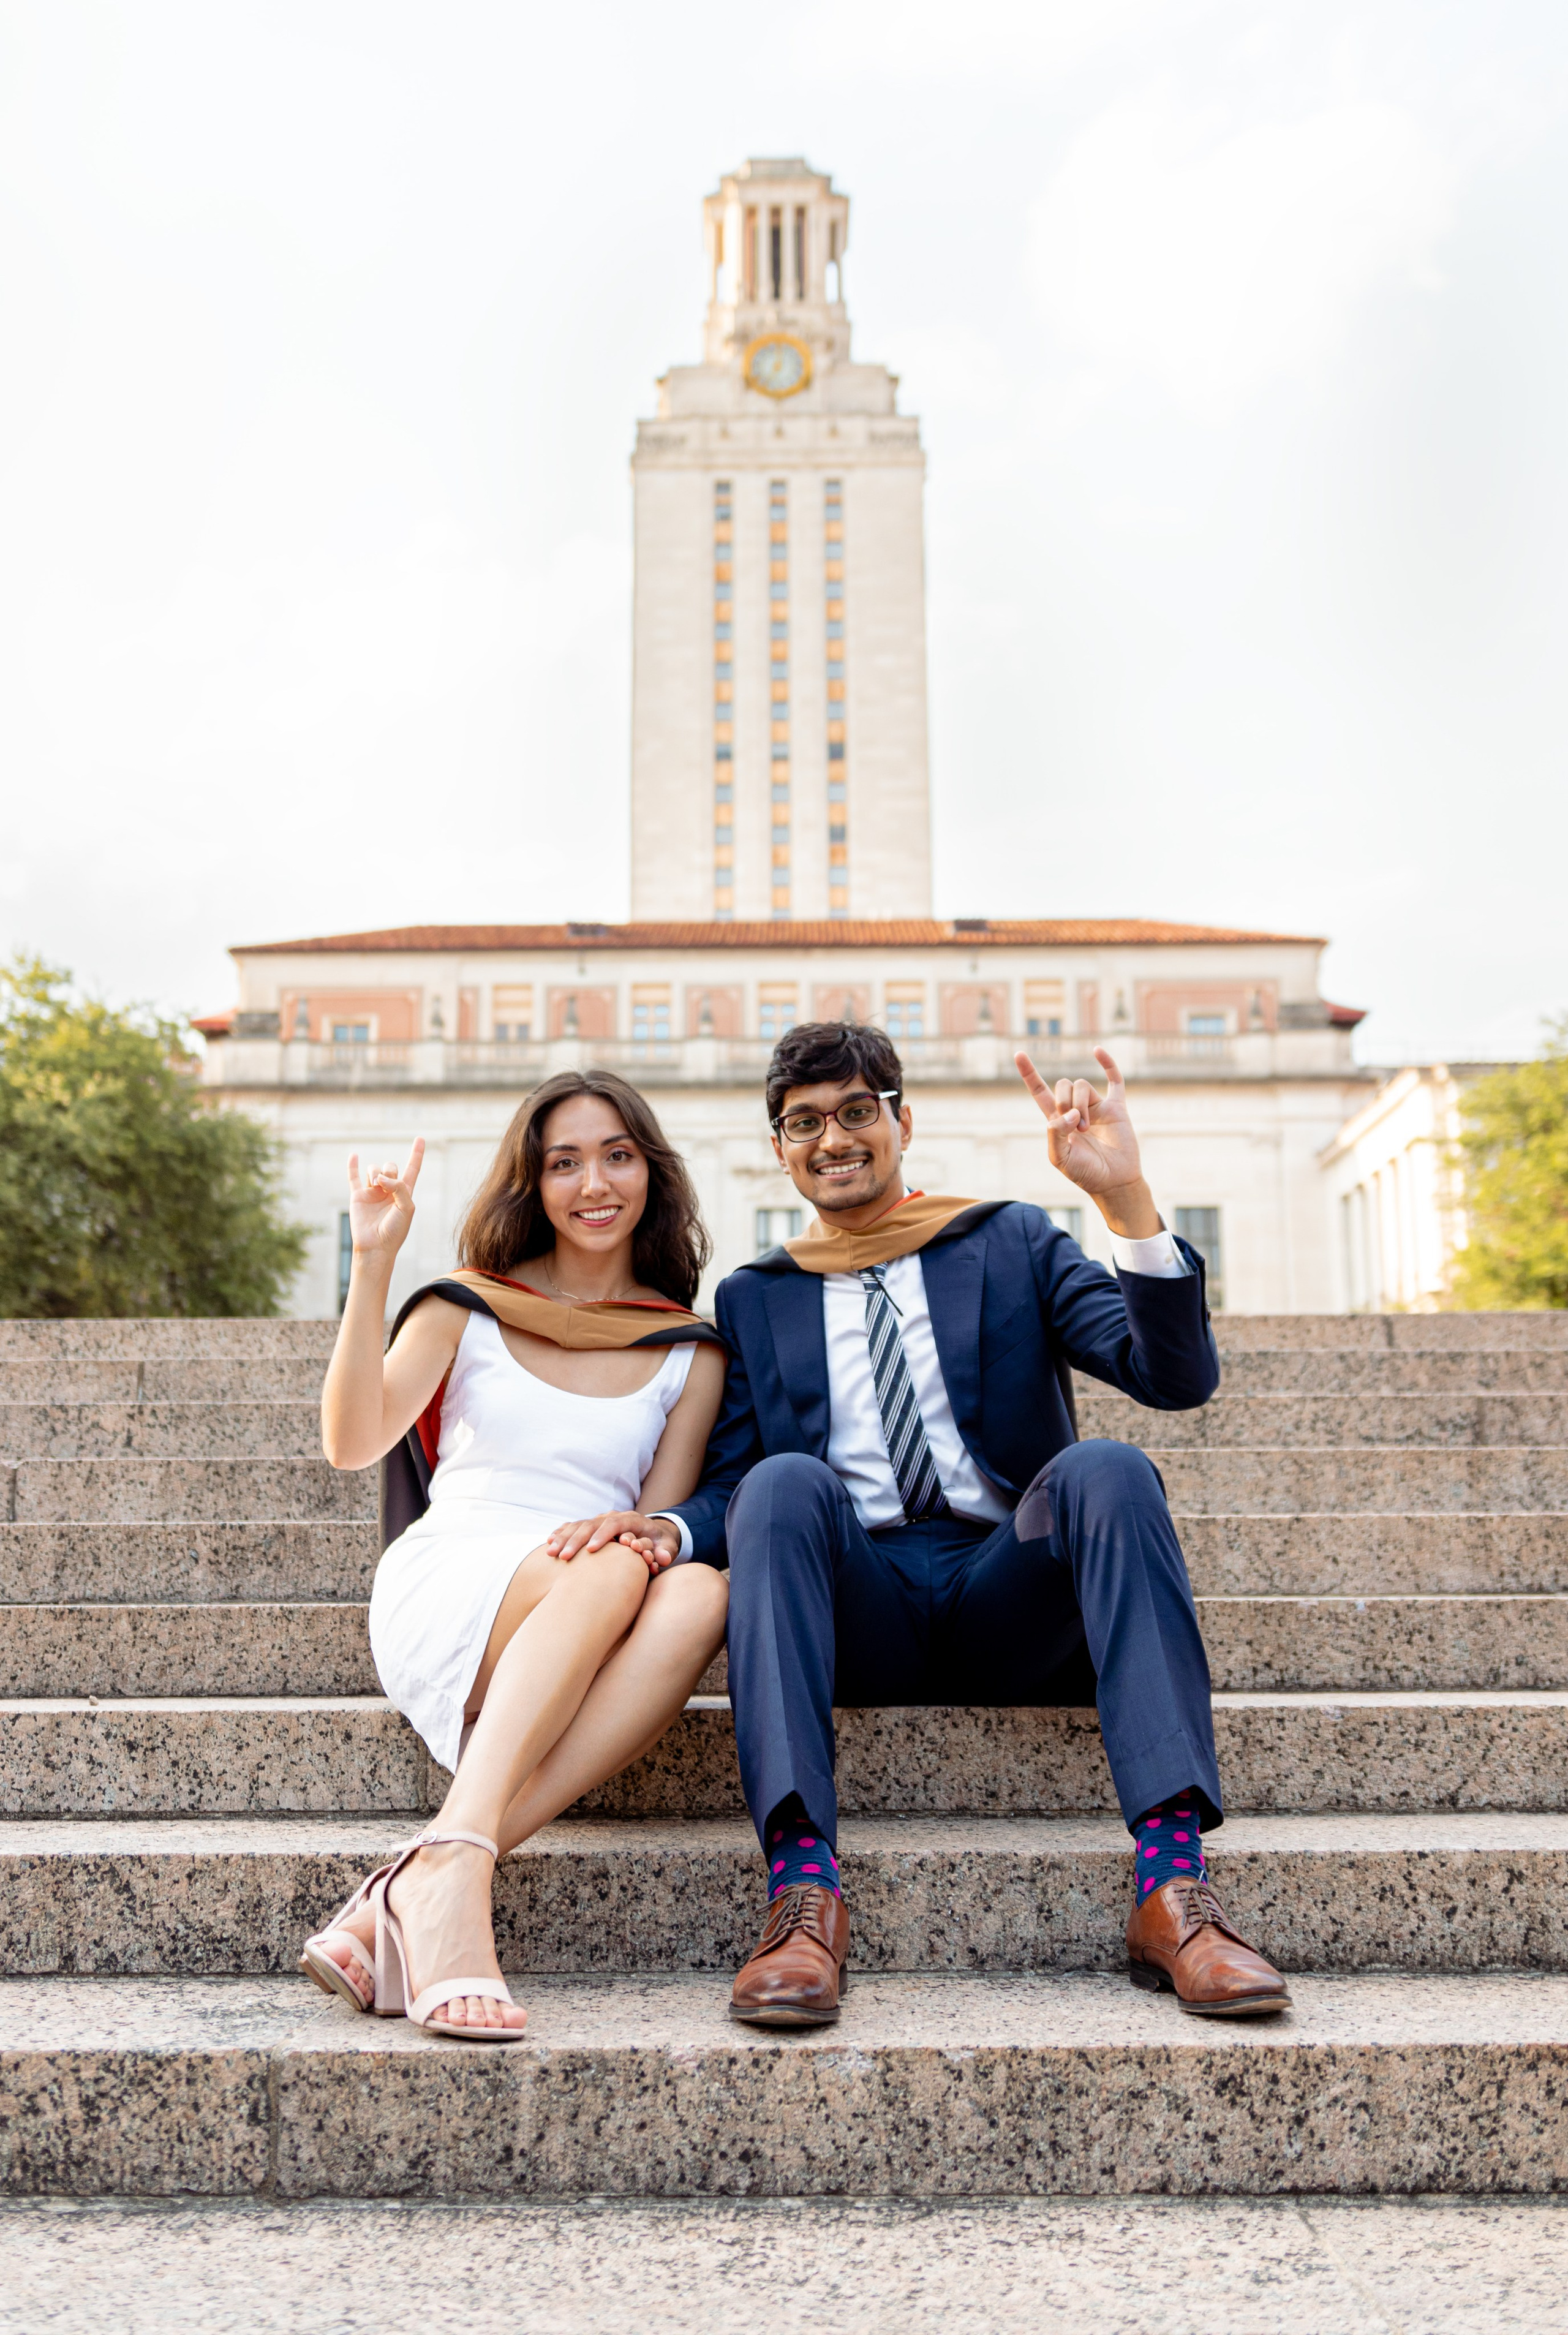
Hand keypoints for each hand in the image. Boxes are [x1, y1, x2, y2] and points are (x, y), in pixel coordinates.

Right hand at [346, 1139, 423, 1264]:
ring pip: (374, 1169)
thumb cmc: (395, 1231)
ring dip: (376, 1172)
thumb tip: (380, 1177)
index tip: (421, 1139)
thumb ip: (399, 1188)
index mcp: (404, 1193)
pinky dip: (353, 1166)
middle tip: (386, 1185)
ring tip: (376, 1185)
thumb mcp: (406, 1208)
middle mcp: (388, 1190)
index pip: (412, 1169)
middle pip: (390, 1166)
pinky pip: (353, 1177)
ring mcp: (372, 1192)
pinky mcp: (358, 1196)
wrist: (376, 1247)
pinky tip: (354, 1155)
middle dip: (389, 1170)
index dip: (416, 1154)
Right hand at [546, 1511, 680, 1572]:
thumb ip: (666, 1551)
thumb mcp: (667, 1546)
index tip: (591, 1550)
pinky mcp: (592, 1526)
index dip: (602, 1536)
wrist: (653, 1532)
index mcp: (631, 1519)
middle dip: (576, 1540)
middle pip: (591, 1524)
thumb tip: (663, 1558)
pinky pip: (573, 1527)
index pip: (614, 1524)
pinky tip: (549, 1542)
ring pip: (578, 1525)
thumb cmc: (659, 1542)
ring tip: (551, 1553)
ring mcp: (600, 1520)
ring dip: (564, 1538)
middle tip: (564, 1557)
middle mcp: (613, 1517)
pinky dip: (561, 1533)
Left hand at [1013, 1046, 1160, 1236]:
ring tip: (1087, 1128)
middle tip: (1073, 1125)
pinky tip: (1097, 1050)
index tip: (1019, 1053)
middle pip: (1062, 1085)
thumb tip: (1069, 1113)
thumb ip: (1056, 1133)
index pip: (1040, 1091)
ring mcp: (1096, 1107)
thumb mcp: (1059, 1157)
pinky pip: (1114, 1079)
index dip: (1029, 1073)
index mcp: (1057, 1121)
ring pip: (1082, 1085)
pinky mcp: (1116, 1108)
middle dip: (1064, 1100)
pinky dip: (1107, 1063)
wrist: (1113, 1182)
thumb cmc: (1085, 1173)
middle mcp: (1075, 1110)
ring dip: (1081, 1105)